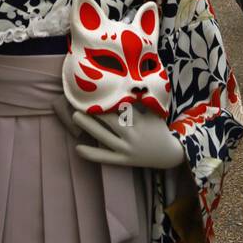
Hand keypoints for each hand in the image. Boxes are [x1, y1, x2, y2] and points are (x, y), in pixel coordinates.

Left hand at [53, 99, 184, 170]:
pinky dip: (91, 154)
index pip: (122, 109)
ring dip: (88, 127)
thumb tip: (129, 82)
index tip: (98, 91)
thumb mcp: (155, 112)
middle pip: (110, 122)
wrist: (168, 154)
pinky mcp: (123, 160)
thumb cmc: (159, 128)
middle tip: (79, 101)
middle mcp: (132, 136)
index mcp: (140, 122)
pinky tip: (77, 148)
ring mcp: (126, 149)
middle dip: (95, 111)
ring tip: (74, 116)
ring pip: (104, 137)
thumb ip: (143, 100)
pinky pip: (105, 158)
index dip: (110, 101)